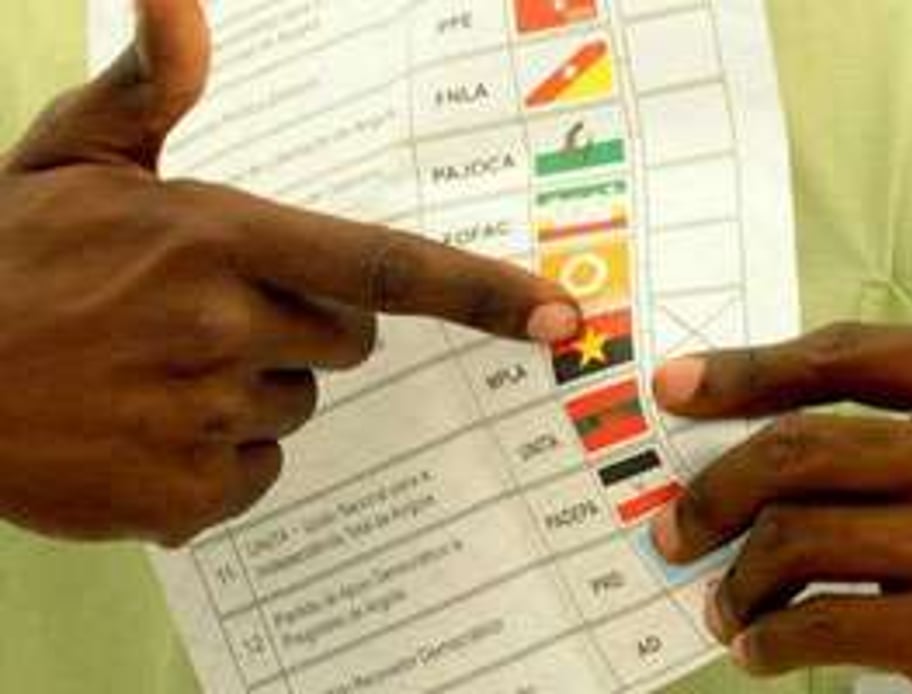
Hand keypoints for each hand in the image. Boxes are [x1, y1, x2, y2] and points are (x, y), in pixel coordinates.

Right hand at [0, 0, 578, 545]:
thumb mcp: (71, 158)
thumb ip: (149, 88)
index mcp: (215, 237)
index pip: (384, 267)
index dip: (482, 293)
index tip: (558, 314)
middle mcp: (223, 327)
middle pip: (349, 342)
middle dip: (304, 327)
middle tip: (206, 314)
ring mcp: (202, 419)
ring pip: (295, 407)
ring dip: (250, 390)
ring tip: (154, 369)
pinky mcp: (180, 497)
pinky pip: (254, 475)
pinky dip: (216, 459)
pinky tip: (143, 427)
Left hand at [649, 323, 911, 692]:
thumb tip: (770, 432)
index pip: (840, 355)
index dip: (743, 369)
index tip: (676, 387)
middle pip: (796, 448)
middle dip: (713, 491)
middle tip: (677, 526)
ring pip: (793, 536)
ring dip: (737, 578)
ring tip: (727, 603)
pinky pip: (819, 621)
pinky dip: (772, 639)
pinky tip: (764, 648)